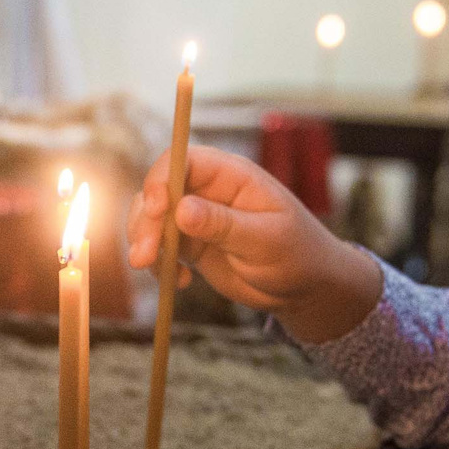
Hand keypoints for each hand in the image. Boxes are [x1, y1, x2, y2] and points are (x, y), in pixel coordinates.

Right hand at [126, 144, 381, 343]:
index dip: (161, 179)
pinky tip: (181, 282)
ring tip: (152, 268)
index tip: (156, 209)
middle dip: (146, 221)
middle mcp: (209, 191)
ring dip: (144, 241)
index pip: (183, 160)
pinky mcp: (191, 245)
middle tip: (144, 256)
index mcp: (232, 175)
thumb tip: (182, 210)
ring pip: (152, 218)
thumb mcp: (265, 240)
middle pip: (159, 190)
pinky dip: (158, 264)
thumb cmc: (297, 255)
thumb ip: (223, 224)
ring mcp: (197, 218)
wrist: (305, 288)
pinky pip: (160, 247)